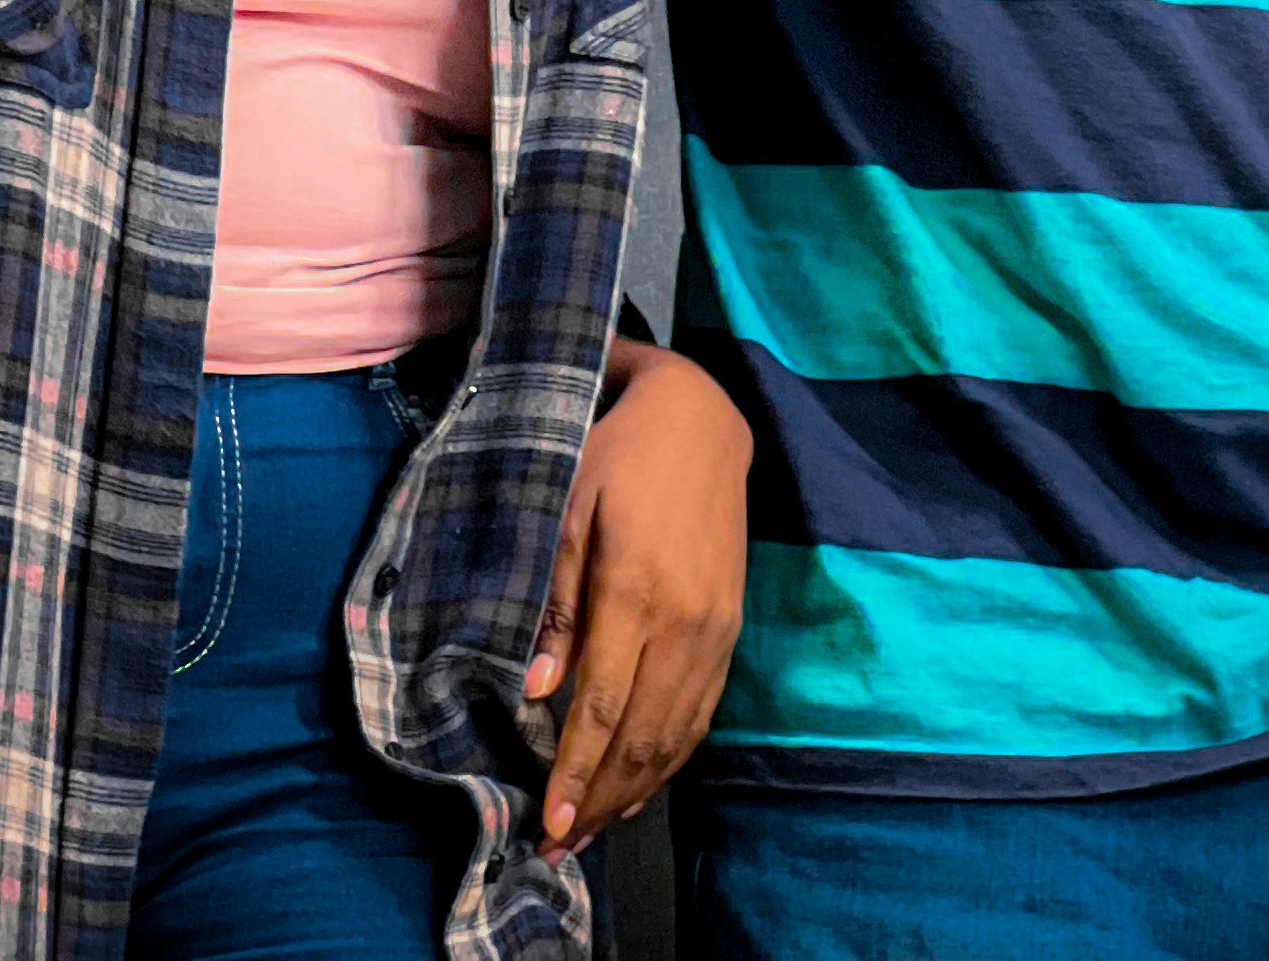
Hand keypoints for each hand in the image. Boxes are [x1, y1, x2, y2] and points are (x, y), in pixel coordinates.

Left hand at [524, 343, 750, 855]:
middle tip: (558, 847)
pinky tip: (642, 787)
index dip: (576, 771)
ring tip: (591, 832)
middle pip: (642, 738)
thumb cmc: (622, 457)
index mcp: (638, 592)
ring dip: (633, 793)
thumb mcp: (571, 507)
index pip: (604, 707)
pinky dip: (671, 760)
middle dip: (599, 800)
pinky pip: (701, 713)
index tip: (549, 821)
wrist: (704, 422)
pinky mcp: (731, 629)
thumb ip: (557, 600)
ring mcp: (715, 631)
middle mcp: (685, 624)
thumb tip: (537, 689)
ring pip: (675, 735)